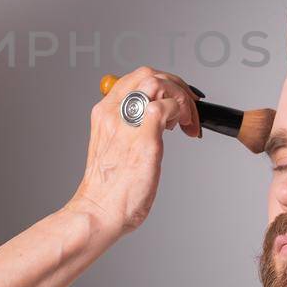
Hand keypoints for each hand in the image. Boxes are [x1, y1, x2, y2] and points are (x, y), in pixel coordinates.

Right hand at [69, 66, 200, 236]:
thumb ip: (127, 130)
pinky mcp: (144, 140)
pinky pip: (166, 107)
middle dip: (175, 85)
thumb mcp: (112, 149)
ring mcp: (128, 124)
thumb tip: (151, 122)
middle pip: (147, 74)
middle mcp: (112, 113)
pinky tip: (186, 129)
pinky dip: (182, 112)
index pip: (134, 79)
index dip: (160, 83)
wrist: (98, 212)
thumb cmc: (107, 190)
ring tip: (187, 120)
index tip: (174, 99)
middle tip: (188, 105)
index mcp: (104, 114)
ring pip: (158, 83)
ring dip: (180, 96)